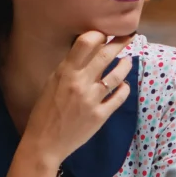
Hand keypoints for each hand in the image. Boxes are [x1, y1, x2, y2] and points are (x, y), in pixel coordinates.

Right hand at [21, 31, 132, 166]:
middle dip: (121, 42)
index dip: (99, 34)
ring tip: (128, 61)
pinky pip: (119, 97)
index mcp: (65, 72)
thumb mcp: (52, 83)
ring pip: (117, 75)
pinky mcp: (100, 115)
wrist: (44, 143)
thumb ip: (70, 68)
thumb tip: (89, 51)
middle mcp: (80, 83)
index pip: (86, 43)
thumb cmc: (44, 111)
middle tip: (130, 34)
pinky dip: (124, 88)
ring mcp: (92, 99)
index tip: (105, 33)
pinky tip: (123, 85)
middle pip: (106, 55)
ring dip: (125, 65)